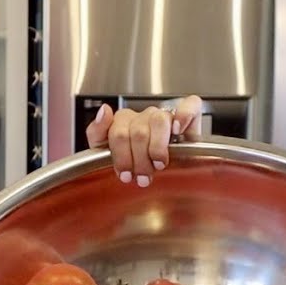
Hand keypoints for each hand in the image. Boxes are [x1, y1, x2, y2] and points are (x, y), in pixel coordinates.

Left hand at [85, 94, 203, 186]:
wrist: (162, 168)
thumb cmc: (133, 161)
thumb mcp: (105, 150)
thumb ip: (96, 131)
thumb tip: (104, 110)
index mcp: (123, 121)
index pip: (117, 133)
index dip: (121, 157)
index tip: (126, 175)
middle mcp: (144, 116)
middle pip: (138, 132)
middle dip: (139, 161)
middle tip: (143, 178)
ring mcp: (164, 114)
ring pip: (158, 122)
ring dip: (158, 148)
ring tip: (159, 164)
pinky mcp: (187, 114)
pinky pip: (189, 106)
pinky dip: (184, 116)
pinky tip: (178, 130)